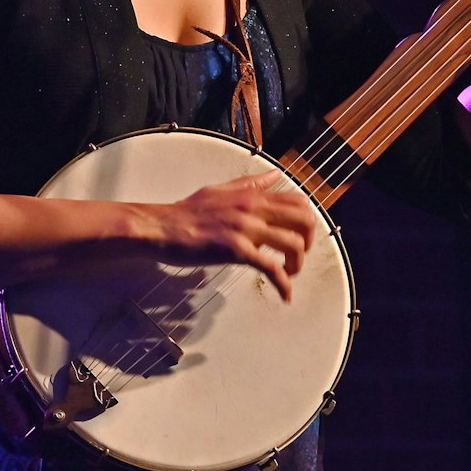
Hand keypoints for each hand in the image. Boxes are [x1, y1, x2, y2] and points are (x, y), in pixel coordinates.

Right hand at [139, 172, 319, 299]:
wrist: (161, 227)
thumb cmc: (186, 212)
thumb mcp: (221, 190)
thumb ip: (250, 184)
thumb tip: (273, 176)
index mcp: (251, 196)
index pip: (298, 200)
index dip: (307, 220)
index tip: (301, 235)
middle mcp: (253, 209)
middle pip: (304, 220)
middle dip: (309, 242)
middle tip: (298, 256)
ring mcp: (245, 229)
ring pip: (293, 244)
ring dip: (297, 264)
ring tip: (288, 274)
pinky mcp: (236, 250)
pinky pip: (271, 267)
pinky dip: (283, 284)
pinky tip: (284, 294)